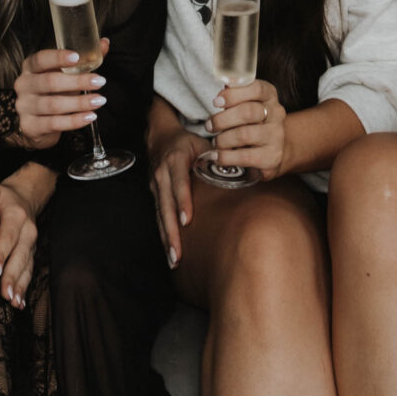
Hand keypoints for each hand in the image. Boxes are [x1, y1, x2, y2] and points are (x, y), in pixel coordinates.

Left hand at [0, 177, 39, 307]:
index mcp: (16, 215)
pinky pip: (30, 272)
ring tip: (12, 301)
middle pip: (20, 255)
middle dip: (12, 275)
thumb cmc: (1, 197)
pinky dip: (25, 288)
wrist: (24, 197)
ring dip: (20, 285)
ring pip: (27, 267)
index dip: (2, 253)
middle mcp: (28, 231)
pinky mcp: (31, 253)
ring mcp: (31, 244)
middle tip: (5, 293)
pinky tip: (19, 303)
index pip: (8, 235)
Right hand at [14, 36, 108, 147]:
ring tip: (99, 100)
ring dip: (79, 103)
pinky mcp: (30, 126)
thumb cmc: (53, 92)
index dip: (58, 57)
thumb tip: (104, 43)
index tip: (77, 57)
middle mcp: (24, 85)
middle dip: (77, 82)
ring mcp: (24, 107)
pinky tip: (89, 117)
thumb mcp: (64, 75)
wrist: (36, 124)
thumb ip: (84, 60)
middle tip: (100, 81)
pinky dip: (74, 121)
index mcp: (30, 67)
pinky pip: (54, 124)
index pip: (41, 59)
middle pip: (50, 82)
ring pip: (53, 105)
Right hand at [150, 124, 208, 265]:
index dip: (183, 201)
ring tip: (174, 259)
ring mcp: (156, 186)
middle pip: (166, 205)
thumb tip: (241, 172)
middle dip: (172, 231)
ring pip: (161, 215)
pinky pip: (159, 216)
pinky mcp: (154, 194)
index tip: (187, 220)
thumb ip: (218, 158)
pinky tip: (170, 250)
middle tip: (178, 252)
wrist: (160, 136)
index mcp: (176, 160)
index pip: (180, 183)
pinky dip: (164, 234)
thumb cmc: (185, 142)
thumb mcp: (201, 143)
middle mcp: (162, 174)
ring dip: (167, 238)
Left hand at [209, 78, 289, 180]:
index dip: (234, 94)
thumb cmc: (252, 121)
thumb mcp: (246, 103)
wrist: (272, 149)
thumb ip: (235, 93)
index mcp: (269, 95)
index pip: (256, 88)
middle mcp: (276, 113)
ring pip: (245, 135)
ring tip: (215, 142)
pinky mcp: (272, 157)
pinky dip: (227, 157)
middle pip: (248, 112)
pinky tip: (217, 156)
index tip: (216, 101)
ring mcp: (276, 136)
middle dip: (222, 119)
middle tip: (209, 125)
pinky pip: (246, 157)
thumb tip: (222, 82)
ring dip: (223, 139)